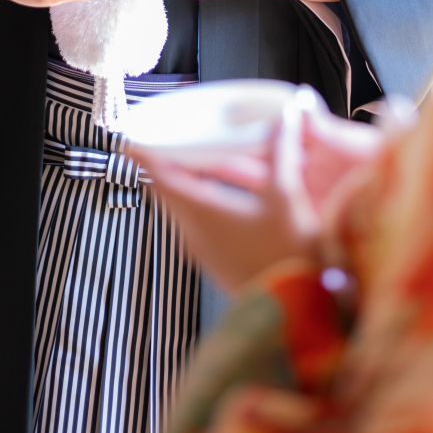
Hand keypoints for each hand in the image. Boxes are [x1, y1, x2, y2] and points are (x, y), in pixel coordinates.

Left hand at [133, 100, 381, 292]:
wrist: (297, 313)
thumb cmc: (287, 259)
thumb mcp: (287, 197)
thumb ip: (284, 152)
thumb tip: (289, 118)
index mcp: (202, 212)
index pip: (159, 176)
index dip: (145, 153)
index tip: (134, 137)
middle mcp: (195, 233)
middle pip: (168, 190)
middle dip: (169, 161)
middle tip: (171, 139)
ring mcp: (205, 251)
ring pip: (184, 206)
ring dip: (189, 180)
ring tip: (201, 158)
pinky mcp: (218, 262)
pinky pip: (199, 222)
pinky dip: (204, 199)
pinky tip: (226, 192)